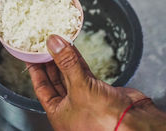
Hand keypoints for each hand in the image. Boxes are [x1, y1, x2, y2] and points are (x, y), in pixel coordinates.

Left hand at [27, 34, 149, 129]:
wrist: (135, 125)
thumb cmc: (105, 120)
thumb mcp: (80, 88)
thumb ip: (66, 63)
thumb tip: (53, 43)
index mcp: (59, 114)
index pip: (41, 88)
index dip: (35, 71)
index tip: (30, 55)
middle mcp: (70, 108)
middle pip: (55, 80)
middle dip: (49, 62)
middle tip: (43, 46)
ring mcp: (85, 99)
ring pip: (70, 75)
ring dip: (64, 59)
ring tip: (56, 43)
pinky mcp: (99, 91)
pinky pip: (84, 72)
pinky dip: (78, 61)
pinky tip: (72, 49)